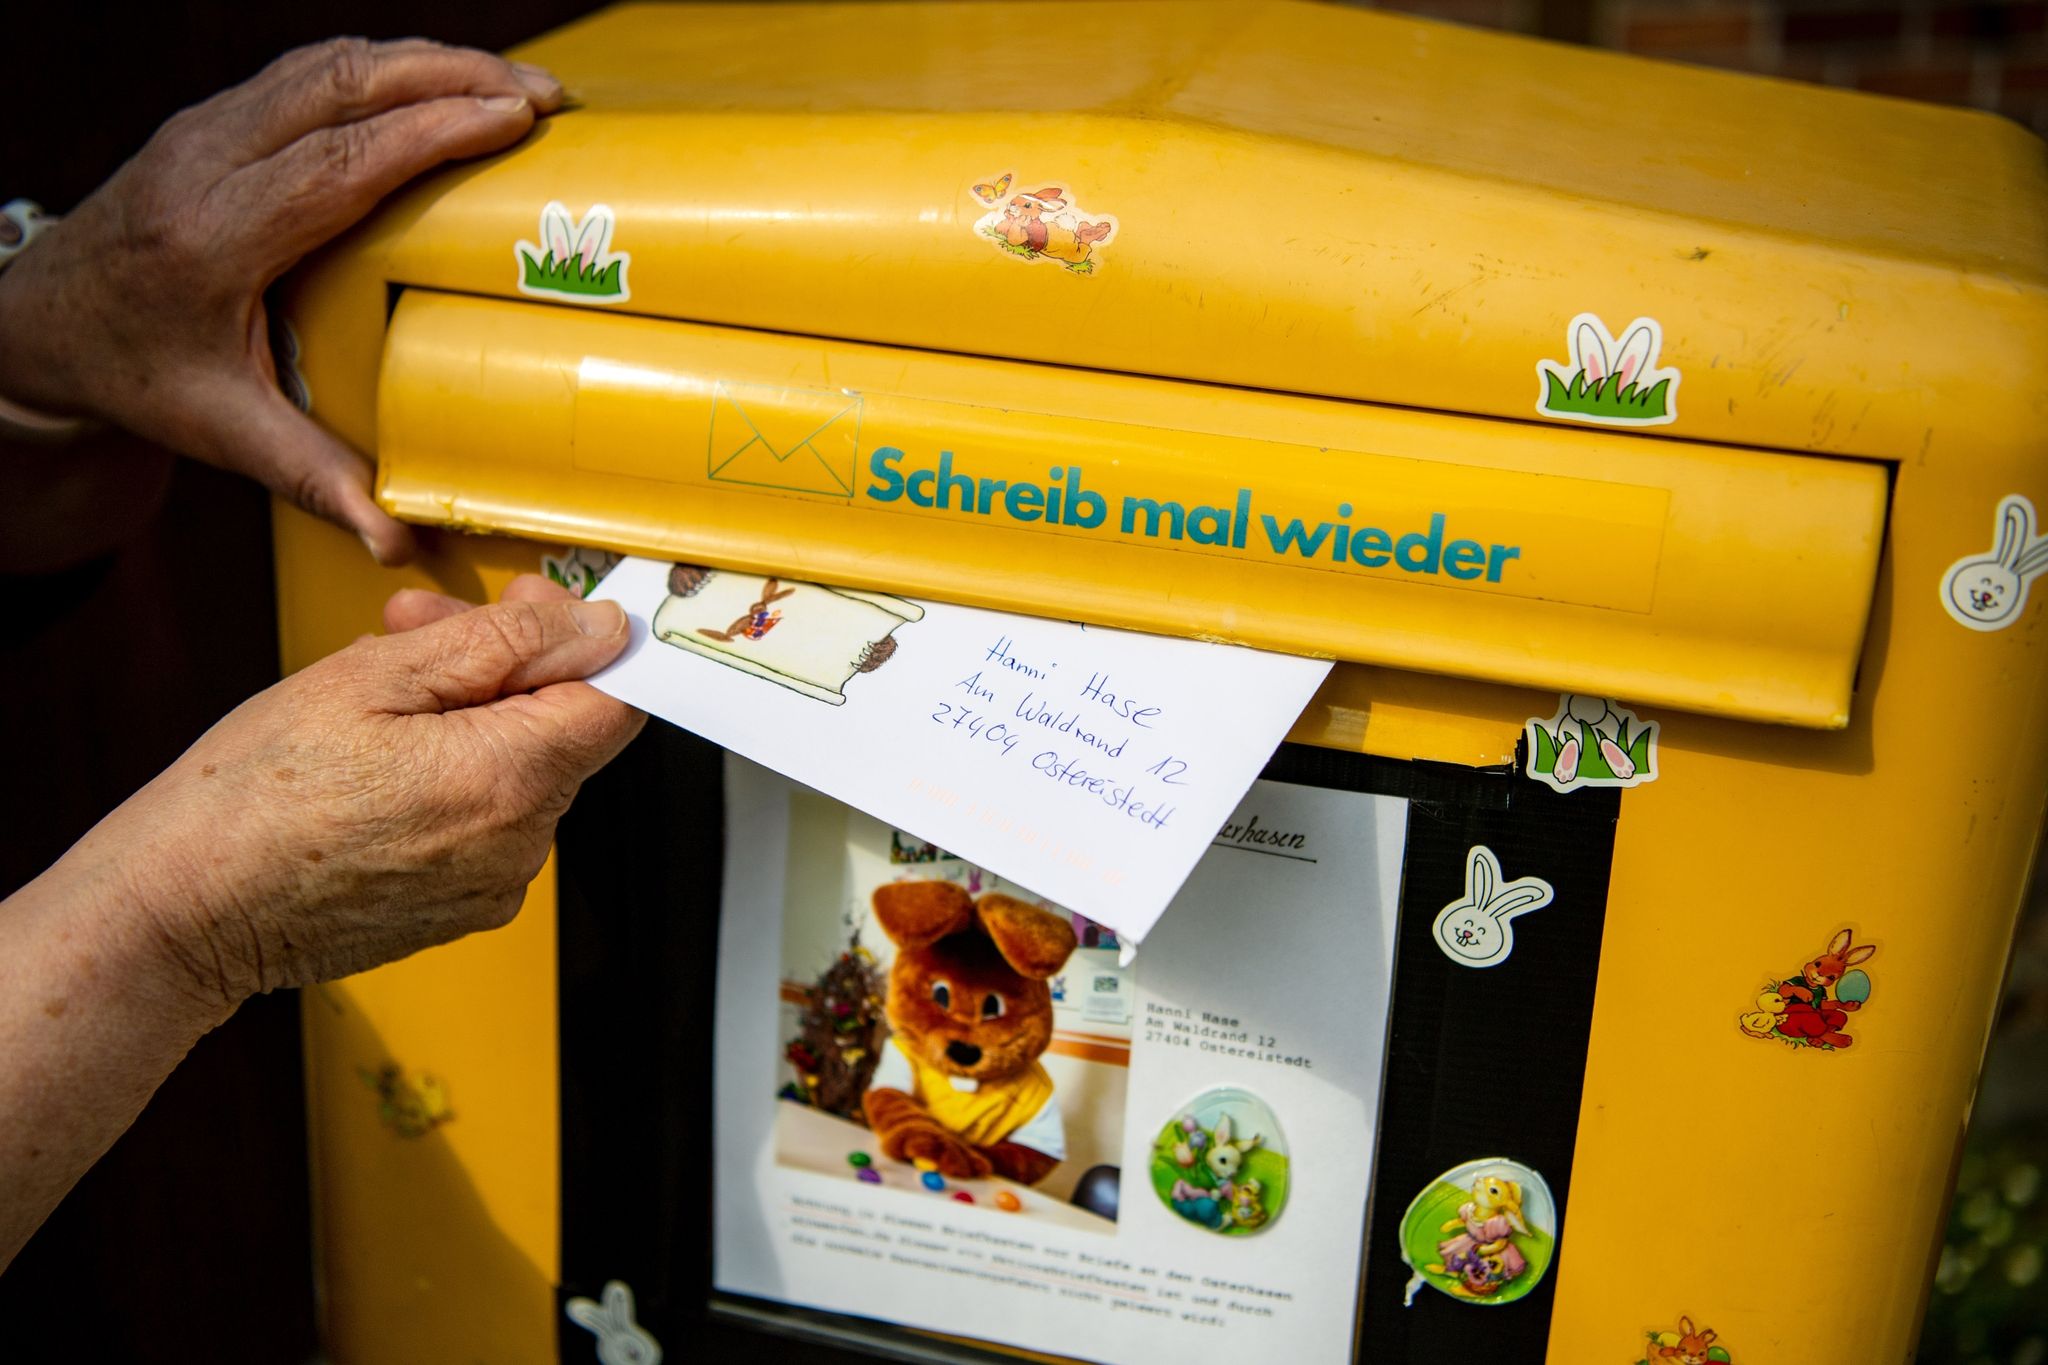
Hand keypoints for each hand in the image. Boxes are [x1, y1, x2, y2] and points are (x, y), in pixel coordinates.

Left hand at [0, 39, 564, 564]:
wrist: (42, 323)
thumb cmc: (138, 375)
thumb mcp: (225, 434)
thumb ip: (316, 479)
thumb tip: (398, 542)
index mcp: (214, 239)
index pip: (337, 162)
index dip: (431, 132)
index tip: (511, 120)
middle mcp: (205, 163)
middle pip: (340, 86)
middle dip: (451, 75)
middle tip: (542, 94)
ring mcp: (207, 129)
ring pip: (328, 64)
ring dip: (427, 61)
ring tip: (514, 83)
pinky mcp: (217, 118)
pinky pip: (312, 72)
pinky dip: (389, 67)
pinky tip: (446, 82)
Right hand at [62, 574, 642, 1016]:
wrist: (182, 910)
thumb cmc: (252, 796)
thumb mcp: (372, 676)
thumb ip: (500, 645)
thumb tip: (593, 627)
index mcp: (510, 782)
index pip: (617, 700)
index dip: (579, 640)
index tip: (528, 609)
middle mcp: (520, 845)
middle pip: (562, 729)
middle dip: (502, 665)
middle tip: (412, 626)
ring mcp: (494, 885)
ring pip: (522, 770)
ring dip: (470, 715)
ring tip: (376, 690)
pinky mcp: (464, 908)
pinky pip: (489, 819)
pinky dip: (454, 773)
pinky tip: (380, 756)